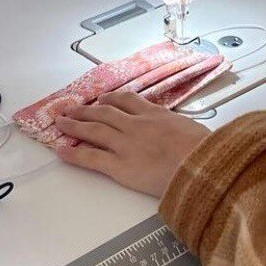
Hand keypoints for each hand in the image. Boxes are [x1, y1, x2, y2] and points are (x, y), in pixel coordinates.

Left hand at [54, 92, 208, 196]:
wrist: (201, 166)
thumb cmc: (205, 151)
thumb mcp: (194, 128)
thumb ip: (179, 128)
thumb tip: (181, 134)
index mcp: (156, 115)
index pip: (128, 101)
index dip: (112, 99)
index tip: (103, 99)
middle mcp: (136, 125)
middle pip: (105, 113)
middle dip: (86, 110)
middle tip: (71, 108)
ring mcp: (126, 144)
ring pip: (94, 130)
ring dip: (74, 125)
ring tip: (60, 122)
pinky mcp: (120, 166)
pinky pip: (92, 157)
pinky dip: (74, 153)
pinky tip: (61, 151)